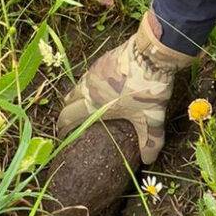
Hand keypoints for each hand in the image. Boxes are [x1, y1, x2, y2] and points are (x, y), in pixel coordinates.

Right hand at [45, 10, 195, 215]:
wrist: (152, 54)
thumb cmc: (148, 88)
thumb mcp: (152, 117)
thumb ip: (150, 140)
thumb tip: (148, 161)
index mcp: (93, 103)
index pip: (68, 116)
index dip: (62, 127)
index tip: (63, 135)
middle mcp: (88, 87)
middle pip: (69, 101)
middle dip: (67, 112)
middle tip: (72, 122)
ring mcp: (94, 70)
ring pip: (79, 86)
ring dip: (78, 96)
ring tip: (85, 105)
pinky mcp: (103, 59)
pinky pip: (90, 75)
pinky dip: (90, 84)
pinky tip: (102, 87)